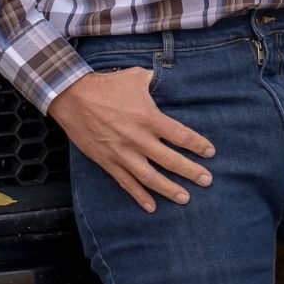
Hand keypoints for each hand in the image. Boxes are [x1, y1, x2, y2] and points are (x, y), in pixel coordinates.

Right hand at [49, 66, 214, 213]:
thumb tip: (165, 80)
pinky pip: (126, 183)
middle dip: (191, 171)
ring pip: (151, 177)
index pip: (180, 135)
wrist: (73, 97)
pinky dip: (139, 196)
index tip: (210, 153)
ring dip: (169, 189)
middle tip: (207, 181)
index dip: (197, 145)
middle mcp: (138, 138)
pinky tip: (152, 206)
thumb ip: (153, 82)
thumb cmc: (107, 85)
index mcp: (148, 117)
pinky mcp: (108, 162)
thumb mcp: (135, 77)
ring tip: (185, 198)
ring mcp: (123, 153)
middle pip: (170, 160)